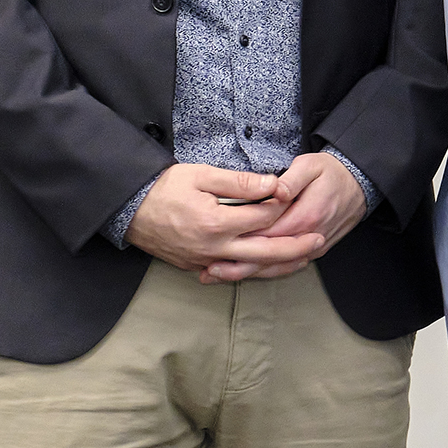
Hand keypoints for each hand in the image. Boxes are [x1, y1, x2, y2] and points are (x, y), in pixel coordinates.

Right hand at [125, 161, 315, 276]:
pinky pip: (231, 272)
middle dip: (295, 247)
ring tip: (303, 258)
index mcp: (216, 223)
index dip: (281, 205)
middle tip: (319, 240)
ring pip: (251, 268)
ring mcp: (205, 261)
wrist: (128, 210)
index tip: (295, 195)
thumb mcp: (200, 174)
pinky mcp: (196, 267)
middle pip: (265, 252)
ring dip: (279, 265)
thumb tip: (273, 184)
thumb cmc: (163, 188)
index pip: (262, 217)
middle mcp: (214, 248)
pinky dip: (253, 270)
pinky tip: (269, 266)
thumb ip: (239, 182)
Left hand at [200, 154, 369, 281]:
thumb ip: (292, 179)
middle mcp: (309, 237)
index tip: (216, 241)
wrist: (359, 184)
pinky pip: (288, 267)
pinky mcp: (314, 252)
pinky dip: (265, 272)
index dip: (241, 239)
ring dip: (248, 273)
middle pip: (268, 256)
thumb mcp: (311, 165)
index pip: (268, 233)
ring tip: (218, 276)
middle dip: (237, 265)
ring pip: (277, 267)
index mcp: (306, 216)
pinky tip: (245, 273)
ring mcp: (313, 247)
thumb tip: (276, 190)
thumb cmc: (332, 172)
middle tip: (209, 269)